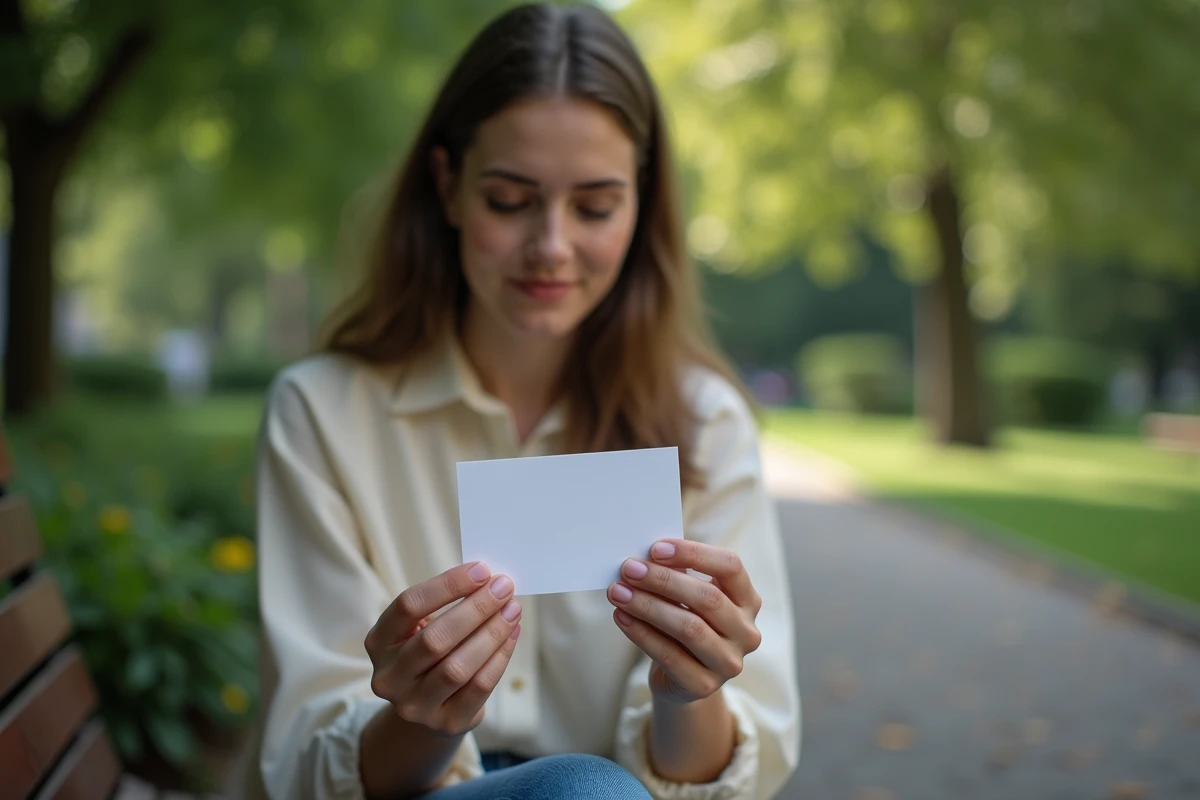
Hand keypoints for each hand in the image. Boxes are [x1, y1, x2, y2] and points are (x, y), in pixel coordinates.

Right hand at [365, 562, 521, 735]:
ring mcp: (414, 705)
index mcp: (379, 642)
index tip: (482, 570)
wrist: (428, 711)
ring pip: (458, 667)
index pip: (408, 606)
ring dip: (491, 633)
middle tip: (504, 587)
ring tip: (512, 609)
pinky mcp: (446, 723)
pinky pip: (479, 687)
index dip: (447, 585)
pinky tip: (512, 634)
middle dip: (475, 609)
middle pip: (434, 639)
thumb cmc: (429, 654)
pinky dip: (500, 657)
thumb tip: (490, 580)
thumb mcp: (422, 628)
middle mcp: (389, 677)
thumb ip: (447, 605)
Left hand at [608, 539, 761, 703]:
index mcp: (748, 600)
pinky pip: (669, 656)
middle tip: (629, 569)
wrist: (682, 679)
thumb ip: (676, 576)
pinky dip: (641, 633)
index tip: (655, 548)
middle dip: (663, 580)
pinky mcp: (705, 685)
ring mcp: (729, 662)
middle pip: (708, 597)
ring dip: (648, 606)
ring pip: (689, 627)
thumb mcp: (687, 598)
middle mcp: (746, 632)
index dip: (693, 553)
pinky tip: (621, 616)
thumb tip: (643, 559)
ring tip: (618, 592)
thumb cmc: (685, 624)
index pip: (731, 566)